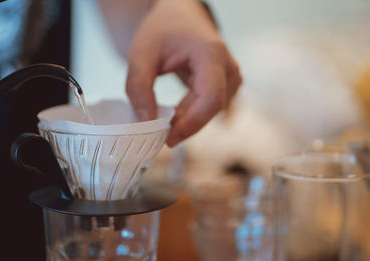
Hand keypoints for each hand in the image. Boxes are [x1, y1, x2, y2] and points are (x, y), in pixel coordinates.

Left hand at [126, 0, 241, 146]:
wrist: (178, 13)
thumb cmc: (161, 29)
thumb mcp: (140, 54)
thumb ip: (138, 88)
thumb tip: (145, 122)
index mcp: (211, 54)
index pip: (211, 99)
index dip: (191, 124)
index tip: (168, 138)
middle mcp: (228, 66)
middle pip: (212, 108)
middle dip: (186, 124)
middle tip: (159, 134)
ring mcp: (231, 75)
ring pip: (213, 110)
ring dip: (189, 119)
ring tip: (165, 119)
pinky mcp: (227, 82)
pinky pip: (212, 106)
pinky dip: (193, 113)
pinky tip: (175, 113)